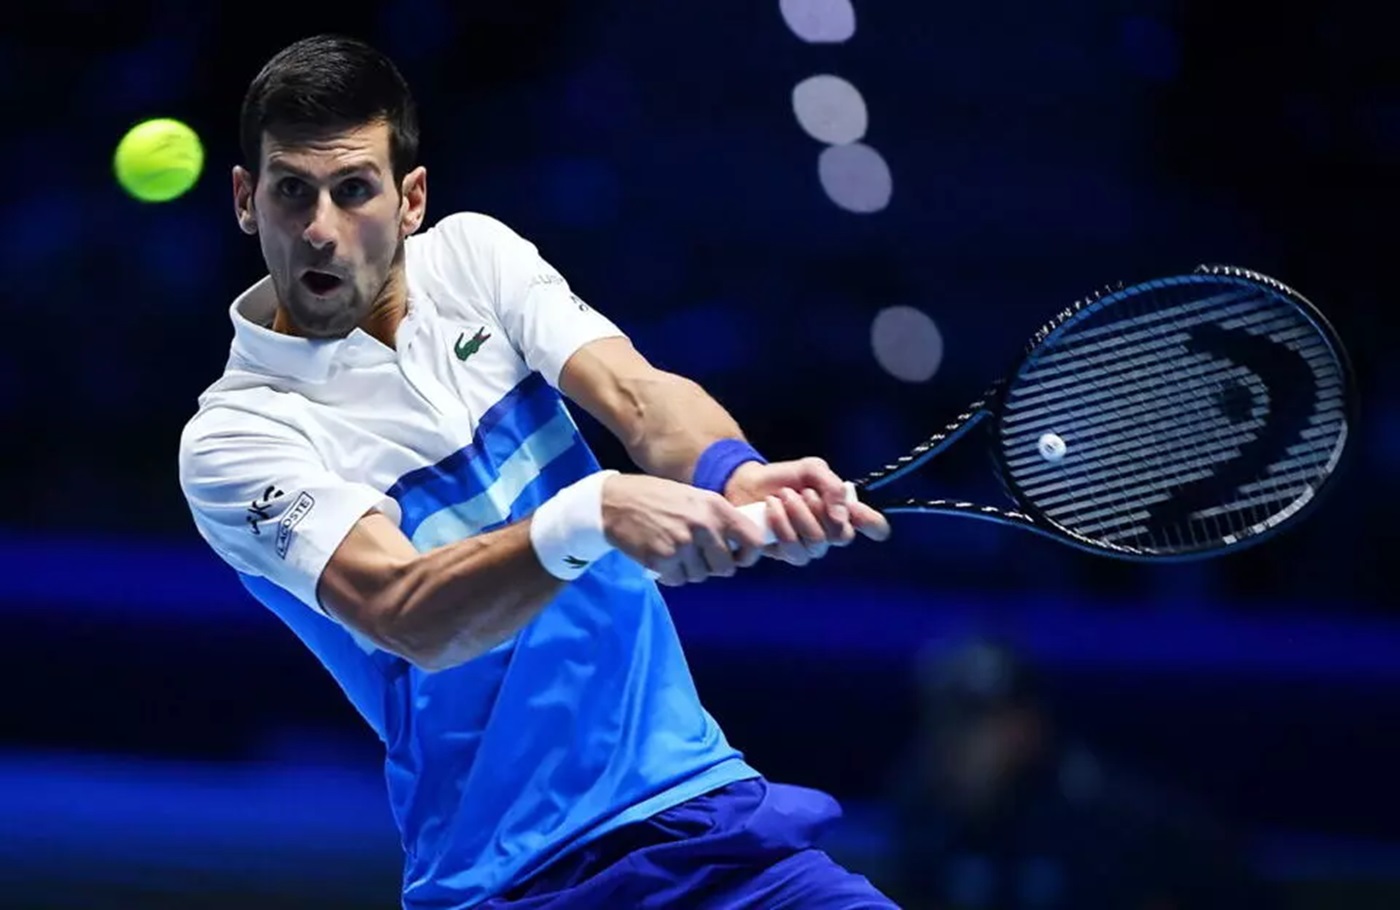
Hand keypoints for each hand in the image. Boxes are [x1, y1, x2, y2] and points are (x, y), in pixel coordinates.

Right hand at [601, 474, 768, 585]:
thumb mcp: (694, 497)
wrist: (616, 501)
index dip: (748, 555)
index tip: (738, 558)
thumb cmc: (656, 498)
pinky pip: (679, 580)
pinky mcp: (662, 560)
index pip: (753, 541)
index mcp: (715, 507)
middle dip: (714, 566)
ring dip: (690, 570)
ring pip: (701, 576)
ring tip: (675, 552)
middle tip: (698, 557)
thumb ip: (717, 518)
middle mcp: (703, 526)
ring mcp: (682, 544)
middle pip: (726, 567)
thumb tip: (738, 544)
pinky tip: (662, 558)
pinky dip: (671, 575)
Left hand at [725, 458, 890, 565]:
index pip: (873, 526)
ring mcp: (809, 546)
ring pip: (816, 545)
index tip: (865, 519)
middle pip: (841, 536)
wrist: (748, 483)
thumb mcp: (811, 469)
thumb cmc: (785, 477)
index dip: (875, 525)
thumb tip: (843, 517)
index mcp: (842, 511)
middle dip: (819, 510)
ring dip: (798, 516)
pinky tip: (771, 509)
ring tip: (783, 497)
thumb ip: (833, 487)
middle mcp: (830, 532)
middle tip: (802, 492)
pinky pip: (792, 550)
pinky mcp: (786, 553)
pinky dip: (781, 525)